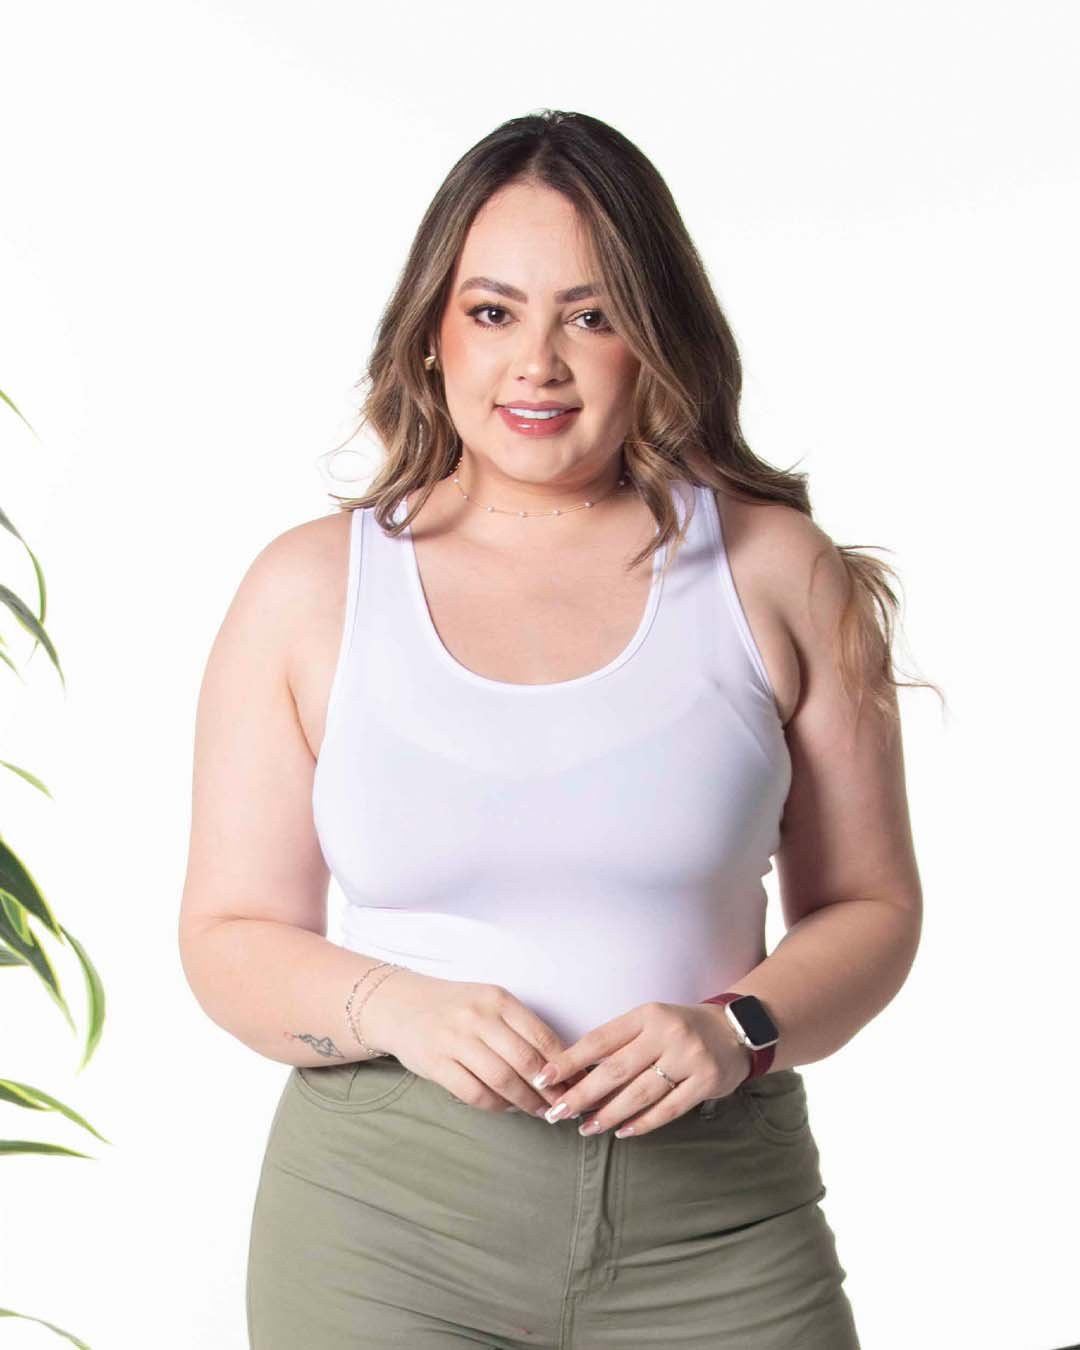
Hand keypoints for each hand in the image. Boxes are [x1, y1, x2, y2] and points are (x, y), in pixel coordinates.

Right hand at [361, 969, 585, 1115]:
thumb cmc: (455, 1007)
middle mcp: (478, 1017)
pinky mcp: (436, 1064)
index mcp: (498, 999)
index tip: (579, 1084)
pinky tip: (507, 1108)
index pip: (542, 1037)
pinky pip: (474, 1093)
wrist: (400, 1004)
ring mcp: (455, 1040)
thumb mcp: (489, 1003)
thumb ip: (520, 1028)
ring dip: (527, 1103)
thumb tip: (561, 1063)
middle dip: (551, 1090)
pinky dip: (496, 1106)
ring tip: (541, 1112)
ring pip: (503, 1081)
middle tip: (564, 1106)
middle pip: (526, 1062)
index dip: (565, 1066)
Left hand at [531, 1000, 752, 1137]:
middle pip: (615, 1070)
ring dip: (608, 1114)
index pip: (600, 1039)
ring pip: (639, 1093)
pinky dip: (642, 1123)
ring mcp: (689, 1057)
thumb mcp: (650, 1022)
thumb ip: (620, 1042)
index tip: (544, 1077)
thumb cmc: (680, 1028)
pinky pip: (668, 1109)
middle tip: (557, 1112)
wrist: (735, 1030)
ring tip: (586, 1128)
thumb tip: (576, 1074)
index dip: (569, 1060)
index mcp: (647, 1014)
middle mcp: (667, 1033)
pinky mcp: (706, 1081)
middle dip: (582, 1094)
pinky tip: (622, 1132)